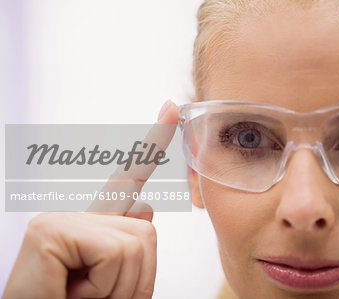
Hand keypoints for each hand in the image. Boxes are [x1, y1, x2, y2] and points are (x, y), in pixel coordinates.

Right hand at [3, 101, 178, 298]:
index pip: (128, 178)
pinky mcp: (48, 231)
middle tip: (94, 296)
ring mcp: (59, 220)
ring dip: (119, 287)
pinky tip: (70, 291)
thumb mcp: (116, 285)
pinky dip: (102, 287)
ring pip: (135, 242)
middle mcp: (75, 215)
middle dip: (136, 277)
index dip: (152, 144)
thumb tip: (145, 206)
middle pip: (146, 230)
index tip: (172, 109)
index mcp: (95, 227)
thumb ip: (129, 246)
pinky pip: (113, 252)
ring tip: (81, 297)